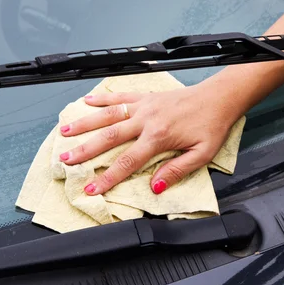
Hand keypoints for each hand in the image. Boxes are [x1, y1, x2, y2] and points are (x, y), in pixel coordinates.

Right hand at [58, 84, 239, 194]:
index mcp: (159, 137)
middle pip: (109, 137)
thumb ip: (177, 169)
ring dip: (85, 123)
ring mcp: (144, 105)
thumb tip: (156, 186)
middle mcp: (146, 119)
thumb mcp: (201, 154)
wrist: (219, 98)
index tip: (90, 188)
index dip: (107, 177)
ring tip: (64, 131)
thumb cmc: (211, 126)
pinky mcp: (146, 96)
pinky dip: (102, 99)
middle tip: (66, 160)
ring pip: (108, 115)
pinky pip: (120, 96)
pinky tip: (87, 101)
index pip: (127, 162)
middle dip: (85, 150)